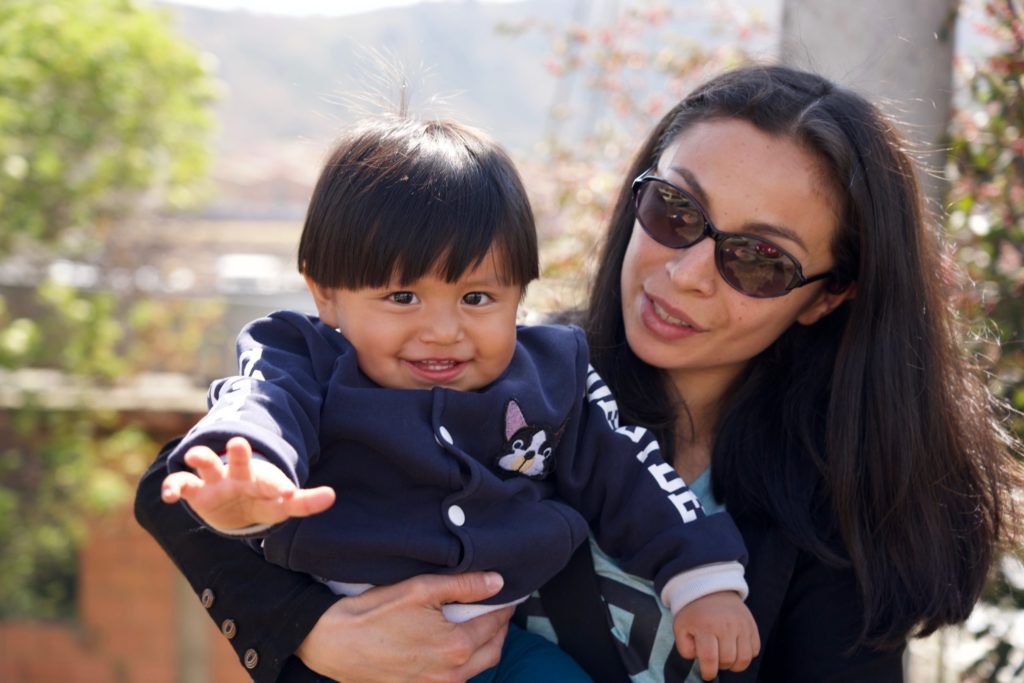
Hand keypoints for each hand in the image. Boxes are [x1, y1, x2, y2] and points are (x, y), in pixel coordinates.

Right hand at [160, 436, 334, 528]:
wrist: (233, 504)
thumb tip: (332, 496)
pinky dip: (173, 487)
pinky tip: (168, 495)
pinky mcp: (196, 491)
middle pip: (240, 462)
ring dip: (202, 458)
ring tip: (194, 455)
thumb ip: (305, 502)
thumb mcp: (281, 506)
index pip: (273, 482)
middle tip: (239, 443)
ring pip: (208, 464)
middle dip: (239, 454)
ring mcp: (216, 481)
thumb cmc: (261, 501)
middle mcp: (238, 475)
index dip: (280, 486)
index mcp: (262, 479)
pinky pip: (182, 485)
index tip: (289, 493)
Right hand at [297, 572, 511, 682]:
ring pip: (476, 668)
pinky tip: (452, 644)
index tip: (507, 595)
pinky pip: (454, 678)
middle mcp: (451, 674)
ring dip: (482, 647)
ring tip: (476, 624)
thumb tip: (496, 582)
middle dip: (498, 629)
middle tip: (497, 609)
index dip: (504, 607)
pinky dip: (463, 662)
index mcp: (455, 647)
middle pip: (492, 651)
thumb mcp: (420, 589)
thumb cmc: (373, 613)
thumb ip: (463, 586)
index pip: (494, 624)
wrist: (333, 642)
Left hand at [673, 591, 760, 680]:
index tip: (706, 674)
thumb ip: (685, 648)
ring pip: (744, 658)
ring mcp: (742, 625)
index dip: (708, 672)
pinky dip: (746, 655)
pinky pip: (755, 650)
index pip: (709, 659)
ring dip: (734, 664)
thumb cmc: (694, 613)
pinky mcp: (752, 625)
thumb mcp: (681, 628)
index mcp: (705, 626)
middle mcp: (726, 625)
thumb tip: (700, 661)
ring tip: (726, 657)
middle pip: (728, 660)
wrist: (711, 590)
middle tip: (714, 659)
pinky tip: (736, 649)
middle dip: (720, 666)